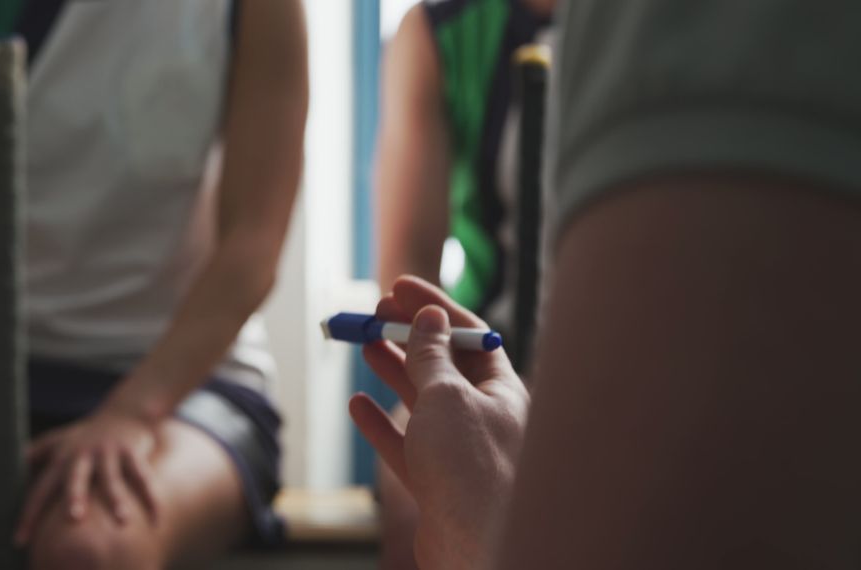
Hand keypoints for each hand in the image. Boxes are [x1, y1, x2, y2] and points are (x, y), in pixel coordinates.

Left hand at [16, 406, 158, 543]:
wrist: (125, 411)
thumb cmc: (86, 434)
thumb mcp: (57, 441)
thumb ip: (31, 456)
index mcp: (63, 459)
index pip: (41, 488)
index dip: (29, 514)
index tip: (19, 541)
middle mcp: (84, 456)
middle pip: (77, 479)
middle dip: (75, 498)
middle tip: (73, 519)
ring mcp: (110, 454)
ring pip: (114, 479)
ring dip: (118, 500)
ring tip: (123, 521)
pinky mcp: (133, 453)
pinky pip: (143, 478)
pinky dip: (151, 499)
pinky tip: (156, 520)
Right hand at [350, 276, 529, 568]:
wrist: (475, 549)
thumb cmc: (472, 468)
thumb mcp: (447, 395)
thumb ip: (432, 355)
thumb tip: (428, 316)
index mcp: (503, 390)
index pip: (469, 334)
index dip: (433, 307)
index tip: (398, 286)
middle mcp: (485, 417)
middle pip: (442, 364)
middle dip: (408, 337)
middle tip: (374, 313)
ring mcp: (460, 450)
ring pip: (421, 401)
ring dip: (392, 371)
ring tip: (364, 345)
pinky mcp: (437, 482)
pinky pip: (405, 444)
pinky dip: (381, 423)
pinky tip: (358, 404)